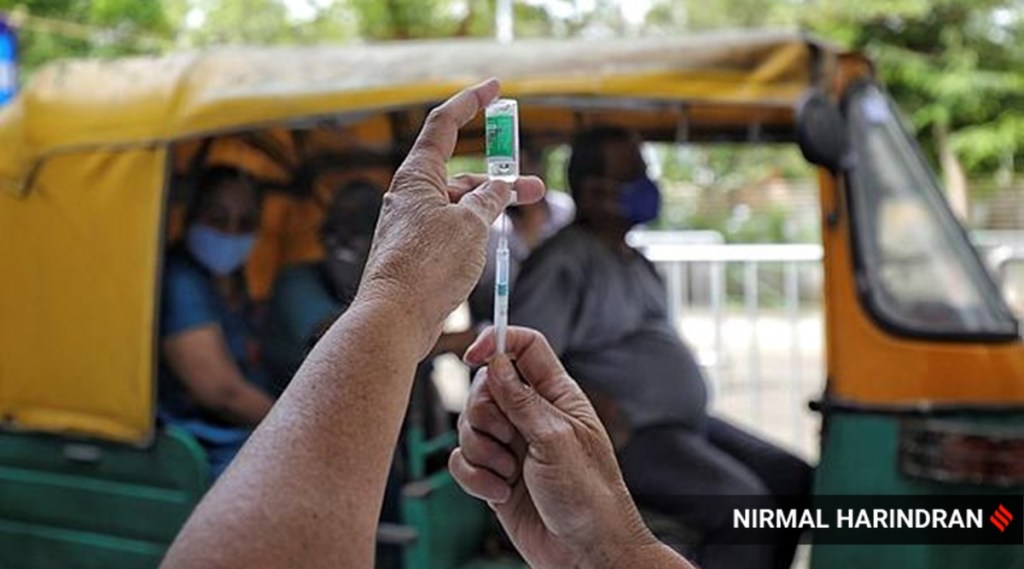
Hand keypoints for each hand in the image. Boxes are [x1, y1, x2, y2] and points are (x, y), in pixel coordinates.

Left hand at [358, 79, 544, 356]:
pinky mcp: (418, 250)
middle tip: (536, 186)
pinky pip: (452, 227)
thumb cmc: (428, 266)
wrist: (396, 318)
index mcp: (417, 176)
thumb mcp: (470, 225)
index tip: (494, 88)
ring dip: (492, 205)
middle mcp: (411, 196)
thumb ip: (488, 200)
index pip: (444, 125)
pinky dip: (475, 226)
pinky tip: (493, 239)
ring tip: (526, 214)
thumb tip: (498, 188)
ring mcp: (413, 224)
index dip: (470, 102)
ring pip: (459, 203)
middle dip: (499, 176)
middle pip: (460, 172)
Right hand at [450, 327, 670, 568]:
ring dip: (482, 451)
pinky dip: (474, 478)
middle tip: (508, 438)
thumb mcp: (556, 440)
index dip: (498, 341)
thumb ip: (522, 399)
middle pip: (485, 387)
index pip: (526, 347)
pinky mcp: (494, 475)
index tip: (473, 354)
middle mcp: (531, 416)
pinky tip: (499, 494)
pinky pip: (461, 461)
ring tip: (510, 473)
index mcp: (557, 397)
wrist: (586, 554)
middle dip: (485, 414)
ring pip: (468, 426)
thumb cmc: (589, 498)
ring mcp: (511, 446)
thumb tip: (496, 362)